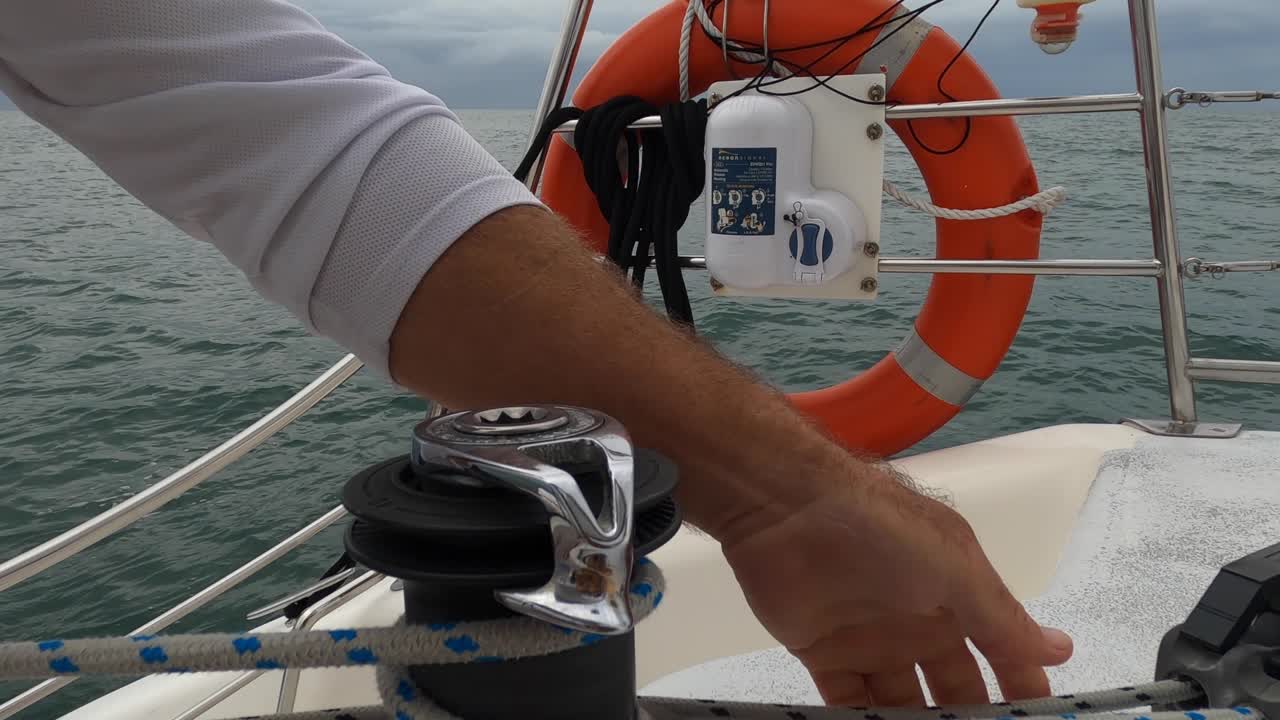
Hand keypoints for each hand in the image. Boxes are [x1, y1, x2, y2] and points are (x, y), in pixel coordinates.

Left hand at [717, 463, 1072, 706]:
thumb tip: (1061, 650)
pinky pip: (850, 704)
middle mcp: (918, 621)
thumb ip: (1003, 618)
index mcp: (956, 595)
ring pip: (903, 703)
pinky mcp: (825, 654)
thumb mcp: (956, 569)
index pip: (1001, 652)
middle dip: (968, 718)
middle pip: (954, 686)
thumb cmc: (883, 529)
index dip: (1022, 688)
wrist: (786, 508)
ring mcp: (871, 640)